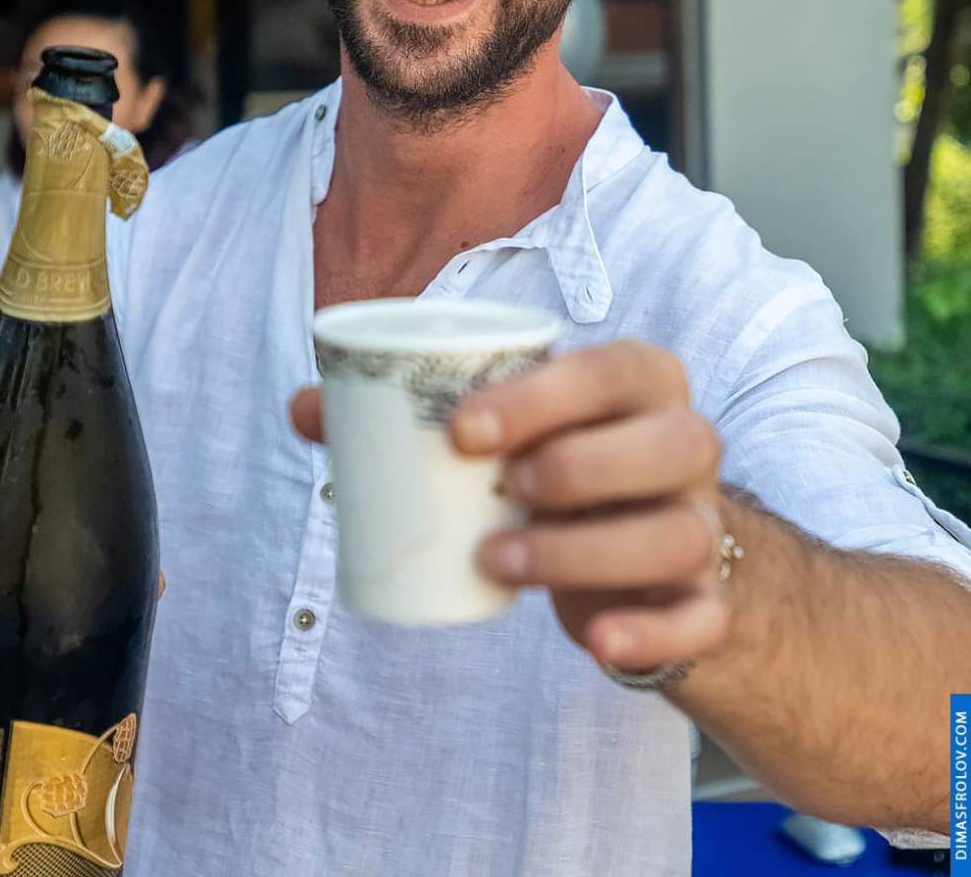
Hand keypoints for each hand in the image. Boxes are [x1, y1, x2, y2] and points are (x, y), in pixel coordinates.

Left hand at [291, 339, 727, 675]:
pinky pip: (701, 619)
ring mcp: (705, 525)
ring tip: (498, 561)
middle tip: (496, 491)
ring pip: (677, 534)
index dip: (542, 396)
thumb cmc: (557, 465)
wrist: (644, 547)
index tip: (461, 431)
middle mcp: (688, 443)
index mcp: (642, 381)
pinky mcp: (707, 601)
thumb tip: (306, 406)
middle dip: (576, 467)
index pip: (611, 370)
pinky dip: (650, 632)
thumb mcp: (505, 430)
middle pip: (669, 444)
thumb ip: (410, 414)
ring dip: (586, 552)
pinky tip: (594, 641)